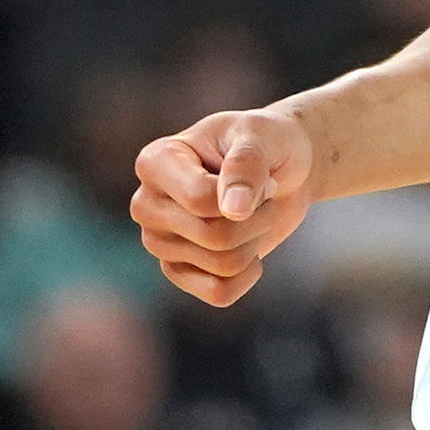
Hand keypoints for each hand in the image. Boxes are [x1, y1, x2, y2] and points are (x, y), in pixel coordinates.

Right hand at [132, 106, 316, 306]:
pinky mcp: (178, 272)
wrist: (282, 171)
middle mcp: (147, 205)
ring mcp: (159, 242)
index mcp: (154, 163)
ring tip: (255, 215)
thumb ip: (246, 165)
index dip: (247, 192)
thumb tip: (233, 211)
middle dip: (256, 219)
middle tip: (264, 195)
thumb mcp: (261, 137)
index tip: (261, 171)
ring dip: (255, 240)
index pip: (200, 200)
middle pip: (213, 237)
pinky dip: (249, 274)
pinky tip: (251, 249)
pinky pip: (220, 292)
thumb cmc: (266, 144)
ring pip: (222, 264)